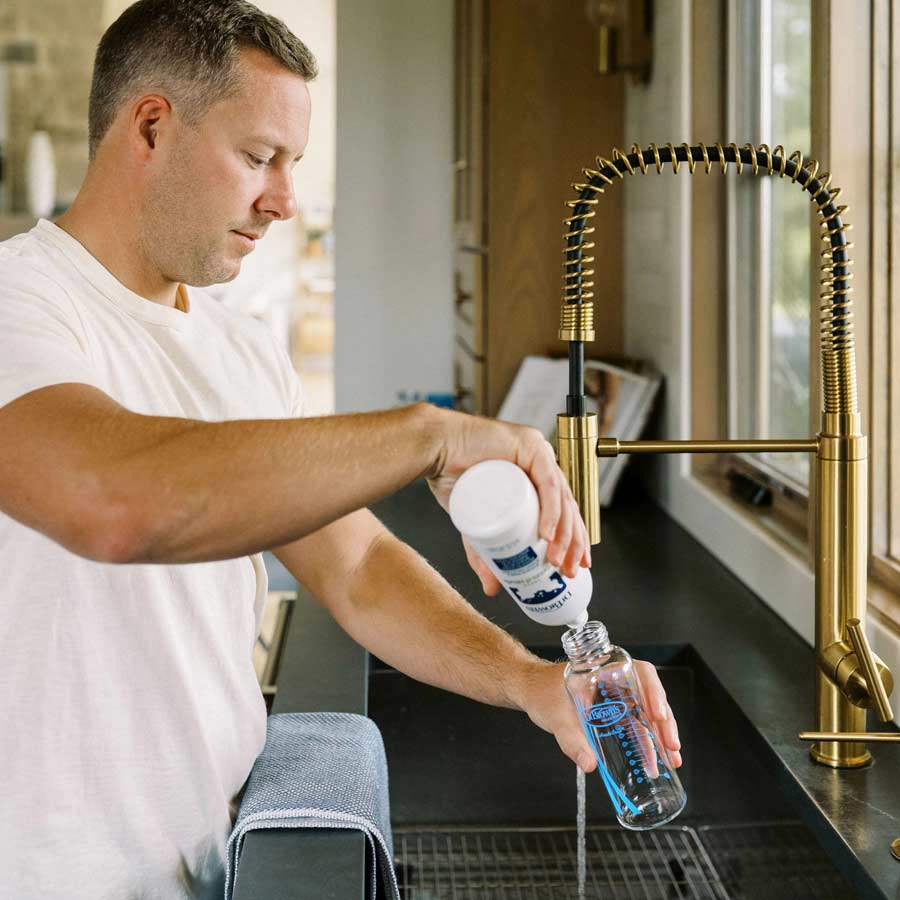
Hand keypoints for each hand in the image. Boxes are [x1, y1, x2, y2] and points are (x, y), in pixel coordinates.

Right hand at [425, 408, 590, 592]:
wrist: (433, 448)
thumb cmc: (451, 476)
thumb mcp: (475, 525)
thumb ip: (483, 554)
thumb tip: (492, 588)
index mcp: (536, 478)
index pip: (565, 511)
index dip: (574, 540)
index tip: (574, 567)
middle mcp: (542, 464)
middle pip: (569, 506)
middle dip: (574, 543)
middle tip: (569, 571)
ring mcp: (538, 452)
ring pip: (562, 497)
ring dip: (564, 533)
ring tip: (555, 559)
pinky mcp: (530, 445)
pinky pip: (548, 482)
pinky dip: (552, 510)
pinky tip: (549, 533)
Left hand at [517, 658, 681, 773]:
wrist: (530, 691)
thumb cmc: (541, 691)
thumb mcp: (555, 716)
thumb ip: (571, 741)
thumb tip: (590, 763)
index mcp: (605, 668)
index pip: (641, 672)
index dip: (655, 692)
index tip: (659, 714)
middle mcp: (616, 679)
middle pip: (651, 695)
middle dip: (665, 721)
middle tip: (671, 745)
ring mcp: (617, 694)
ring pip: (648, 710)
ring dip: (661, 733)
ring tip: (671, 757)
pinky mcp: (614, 710)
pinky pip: (637, 721)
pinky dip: (648, 738)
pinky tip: (656, 756)